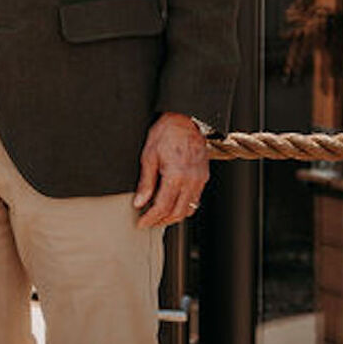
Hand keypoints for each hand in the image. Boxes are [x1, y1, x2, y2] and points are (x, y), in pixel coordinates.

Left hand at [133, 112, 209, 228]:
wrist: (185, 120)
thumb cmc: (166, 133)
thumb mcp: (148, 155)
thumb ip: (146, 182)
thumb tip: (139, 202)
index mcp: (176, 176)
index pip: (162, 207)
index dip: (150, 218)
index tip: (141, 223)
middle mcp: (191, 181)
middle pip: (177, 213)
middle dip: (161, 221)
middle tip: (148, 222)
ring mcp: (199, 180)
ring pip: (188, 209)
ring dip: (173, 216)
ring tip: (158, 216)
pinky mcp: (203, 177)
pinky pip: (195, 199)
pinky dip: (183, 206)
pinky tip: (172, 203)